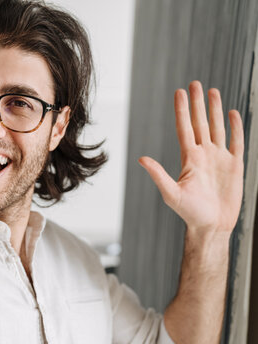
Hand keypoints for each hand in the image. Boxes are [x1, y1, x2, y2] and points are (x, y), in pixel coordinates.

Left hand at [139, 81, 243, 233]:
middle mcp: (203, 154)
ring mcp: (219, 159)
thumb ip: (158, 174)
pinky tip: (233, 114)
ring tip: (213, 91)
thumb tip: (141, 159)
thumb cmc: (189, 212)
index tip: (180, 92)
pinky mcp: (234, 166)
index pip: (184, 128)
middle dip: (197, 104)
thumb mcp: (171, 193)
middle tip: (195, 83)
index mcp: (188, 158)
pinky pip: (237, 142)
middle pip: (200, 123)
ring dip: (215, 110)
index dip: (182, 110)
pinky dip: (236, 128)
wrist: (211, 226)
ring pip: (218, 128)